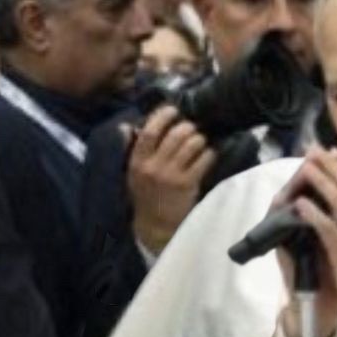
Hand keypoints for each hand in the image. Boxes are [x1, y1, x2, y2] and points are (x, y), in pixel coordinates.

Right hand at [127, 105, 216, 255]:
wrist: (156, 226)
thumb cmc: (145, 197)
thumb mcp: (131, 173)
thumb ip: (129, 149)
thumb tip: (127, 126)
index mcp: (137, 161)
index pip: (150, 132)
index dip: (163, 116)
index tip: (173, 110)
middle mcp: (154, 167)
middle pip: (175, 135)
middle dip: (187, 127)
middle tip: (192, 128)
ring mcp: (172, 176)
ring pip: (191, 144)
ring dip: (199, 138)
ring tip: (201, 141)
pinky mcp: (188, 185)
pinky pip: (204, 160)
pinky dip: (209, 153)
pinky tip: (209, 154)